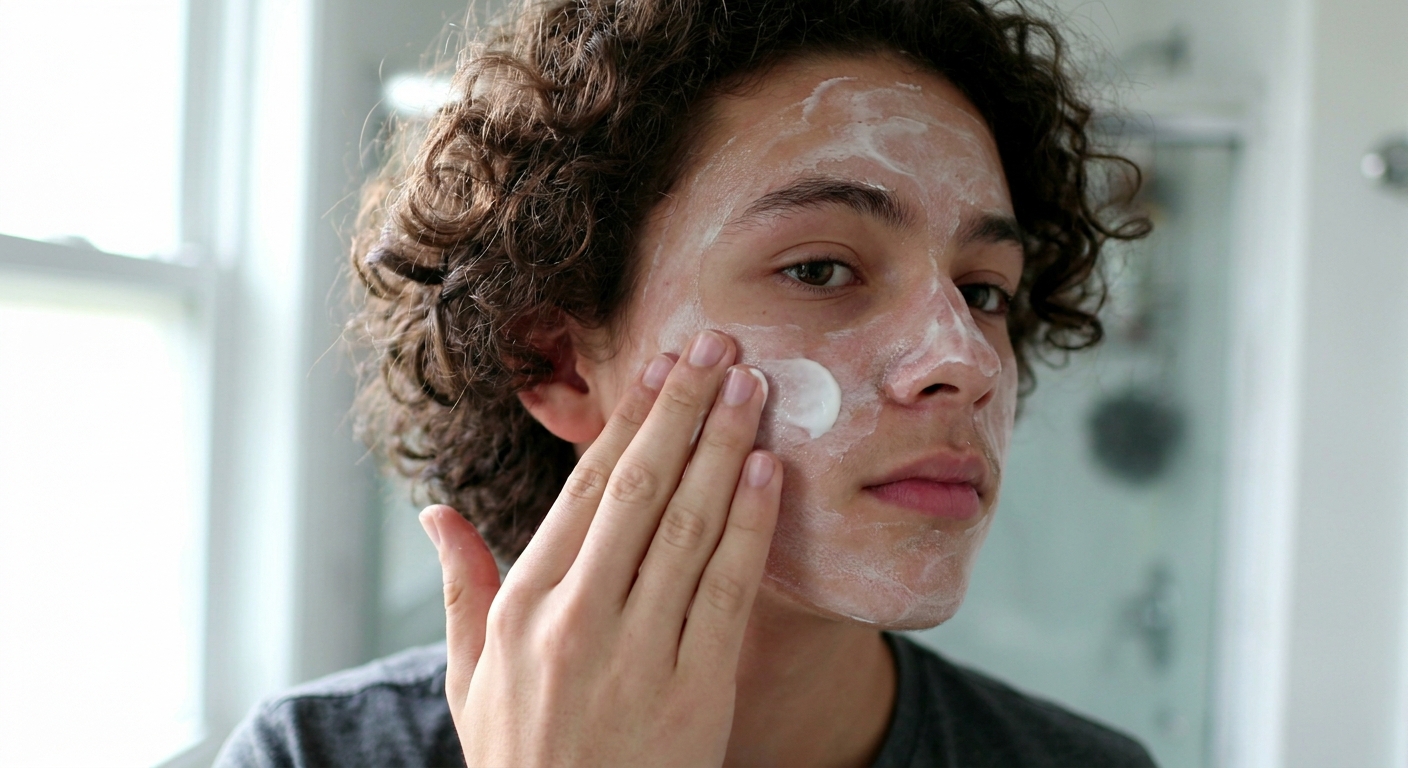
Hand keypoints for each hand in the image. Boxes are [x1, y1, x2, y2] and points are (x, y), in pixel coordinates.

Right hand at [419, 329, 781, 766]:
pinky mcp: (696, 689)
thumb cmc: (523, 761)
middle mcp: (577, 620)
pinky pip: (727, 588)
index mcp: (521, 609)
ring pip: (687, 525)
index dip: (629, 422)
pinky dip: (748, 523)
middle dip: (683, 408)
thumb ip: (458, 588)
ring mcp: (639, 653)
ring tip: (752, 386)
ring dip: (723, 446)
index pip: (584, 490)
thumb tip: (434, 512)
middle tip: (719, 345)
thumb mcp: (470, 681)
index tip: (660, 368)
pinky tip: (765, 469)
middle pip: (639, 489)